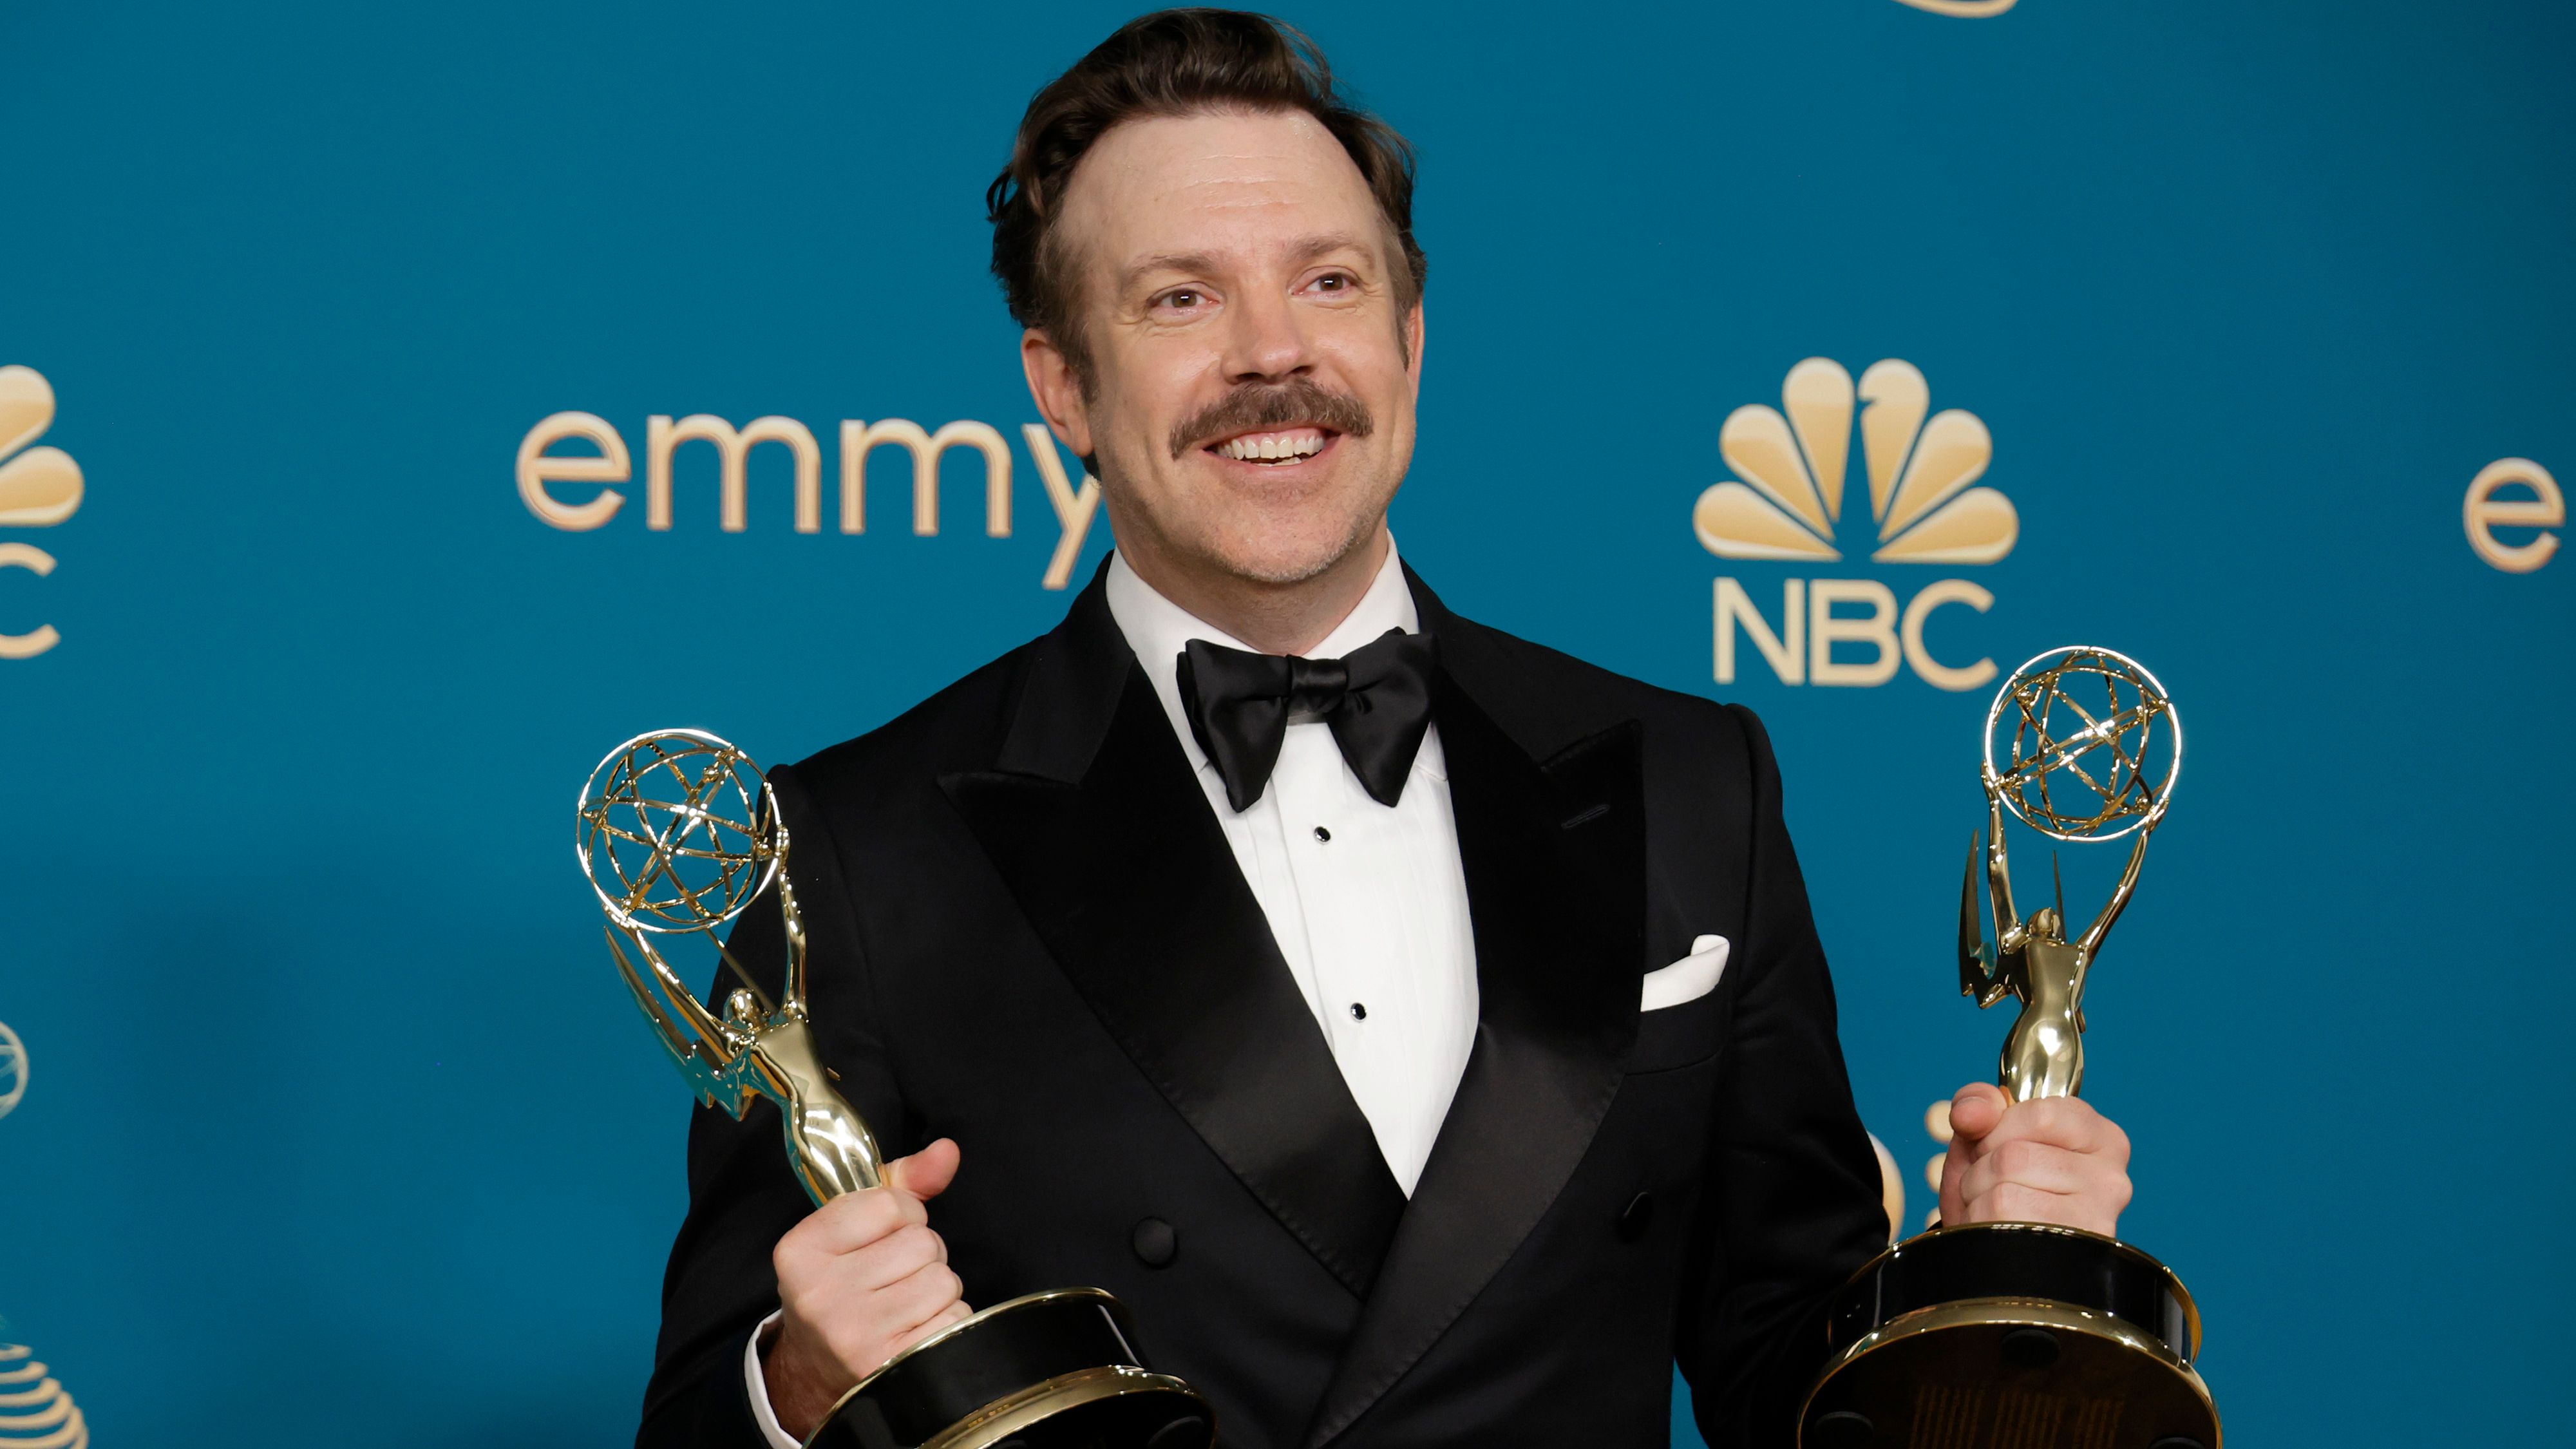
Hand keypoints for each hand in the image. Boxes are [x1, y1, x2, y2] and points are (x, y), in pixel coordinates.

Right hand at [761, 1139, 970, 1439]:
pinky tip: (915, 1330)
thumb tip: (948, 1151)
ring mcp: (855, 1334)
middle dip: (922, 1256)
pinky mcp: (890, 1365)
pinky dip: (946, 1321)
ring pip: (944, 1280)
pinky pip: (955, 1319)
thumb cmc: (844, 1285)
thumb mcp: (852, 1230)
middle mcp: (822, 1294)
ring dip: (937, 1290)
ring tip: (905, 1304)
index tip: (885, 1236)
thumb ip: (900, 1183)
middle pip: (922, 1242)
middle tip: (894, 1278)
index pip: (890, 1203)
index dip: (903, 1215)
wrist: (819, 1371)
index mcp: (802, 1250)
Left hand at [1937, 1083, 2131, 1236]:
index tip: (1996, 1145)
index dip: (1998, 1129)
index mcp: (2100, 1137)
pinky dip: (1980, 1224)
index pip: (2040, 1114)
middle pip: (2015, 1155)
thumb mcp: (1984, 1135)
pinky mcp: (2070, 1254)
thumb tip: (1970, 1113)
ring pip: (2005, 1192)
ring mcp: (2096, 1219)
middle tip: (1994, 1185)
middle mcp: (2110, 1178)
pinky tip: (1997, 1233)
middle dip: (1982, 1169)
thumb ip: (1976, 1104)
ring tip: (1995, 1210)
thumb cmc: (1997, 1186)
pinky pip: (2002, 1226)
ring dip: (1979, 1200)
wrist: (1994, 1252)